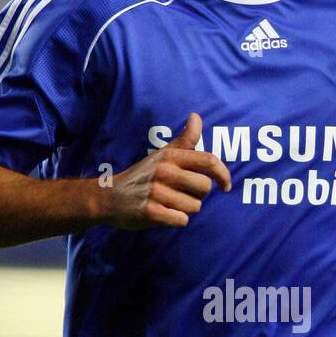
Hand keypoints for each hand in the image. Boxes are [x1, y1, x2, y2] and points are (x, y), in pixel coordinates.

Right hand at [101, 112, 230, 229]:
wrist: (109, 196)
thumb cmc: (142, 175)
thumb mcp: (162, 154)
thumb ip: (184, 139)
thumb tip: (196, 116)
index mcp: (170, 156)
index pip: (209, 160)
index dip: (223, 174)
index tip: (226, 185)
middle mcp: (164, 171)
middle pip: (205, 187)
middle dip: (199, 195)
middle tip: (183, 194)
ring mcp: (156, 192)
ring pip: (194, 207)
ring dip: (186, 209)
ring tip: (169, 204)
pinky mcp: (151, 212)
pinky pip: (181, 220)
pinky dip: (176, 220)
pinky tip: (163, 214)